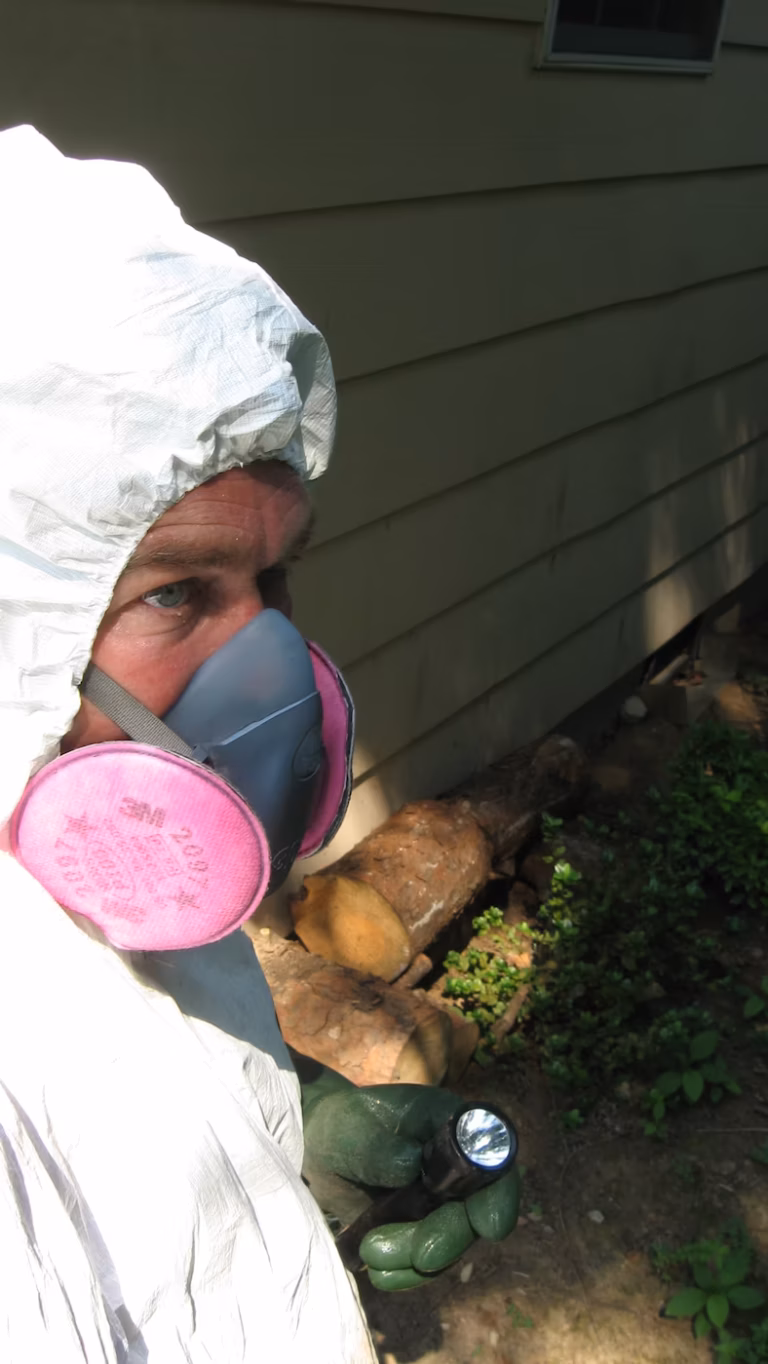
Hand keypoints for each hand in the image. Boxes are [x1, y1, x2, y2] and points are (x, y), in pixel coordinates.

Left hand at [297, 1060, 519, 1290]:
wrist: (320, 1150)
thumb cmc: (342, 1126)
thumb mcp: (352, 1130)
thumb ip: (381, 1147)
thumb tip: (413, 1164)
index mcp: (453, 1126)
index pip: (492, 1159)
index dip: (497, 1194)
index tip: (487, 1227)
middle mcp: (458, 1166)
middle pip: (473, 1210)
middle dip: (447, 1237)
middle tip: (418, 1256)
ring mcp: (443, 1201)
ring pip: (450, 1241)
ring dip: (416, 1259)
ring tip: (371, 1255)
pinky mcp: (424, 1229)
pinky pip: (428, 1260)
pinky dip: (406, 1273)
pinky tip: (379, 1273)